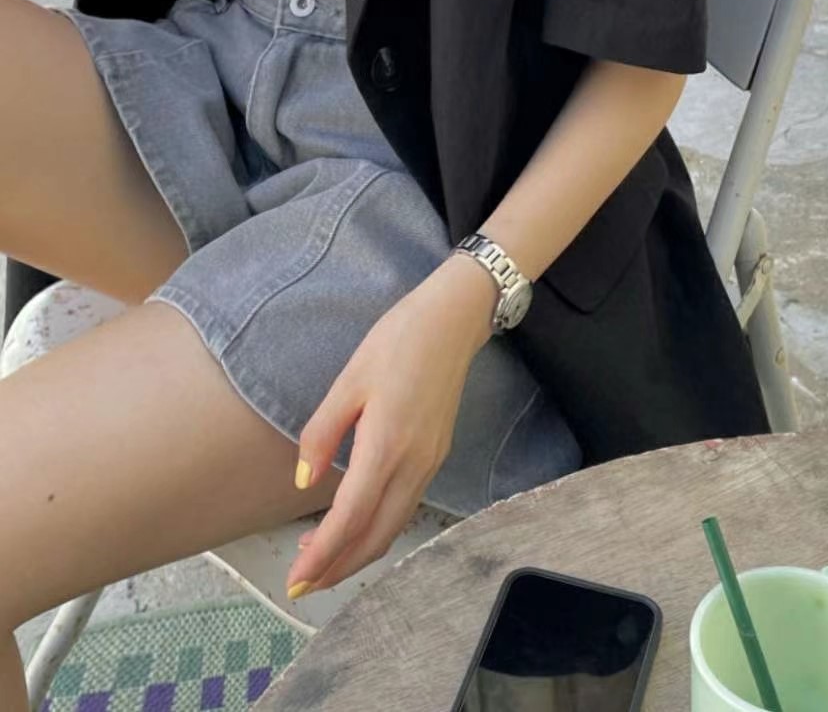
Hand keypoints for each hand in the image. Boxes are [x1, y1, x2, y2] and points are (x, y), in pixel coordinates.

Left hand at [285, 252, 494, 597]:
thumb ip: (323, 433)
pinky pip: (407, 507)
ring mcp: (430, 462)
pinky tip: (359, 525)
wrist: (453, 321)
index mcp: (387, 445)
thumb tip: (302, 481)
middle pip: (377, 535)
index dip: (323, 555)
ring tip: (323, 562)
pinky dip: (380, 529)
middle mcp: (414, 464)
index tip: (296, 579)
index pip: (352, 517)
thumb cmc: (397, 341)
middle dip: (339, 567)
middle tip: (302, 583)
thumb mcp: (350, 380)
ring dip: (359, 552)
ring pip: (394, 526)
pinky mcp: (436, 455)